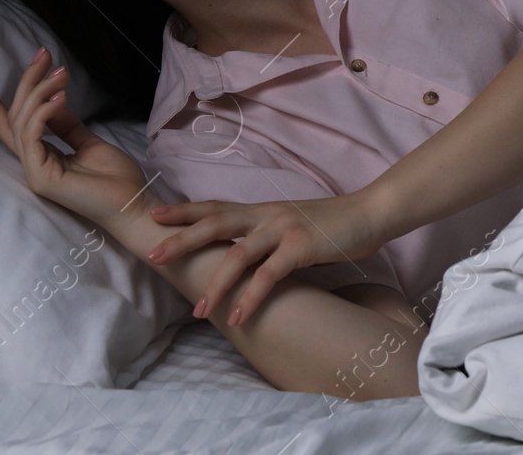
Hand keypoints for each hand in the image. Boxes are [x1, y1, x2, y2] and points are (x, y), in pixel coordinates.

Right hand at [0, 46, 152, 230]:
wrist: (134, 205)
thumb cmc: (116, 180)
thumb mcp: (89, 143)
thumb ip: (67, 126)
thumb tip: (52, 102)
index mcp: (42, 158)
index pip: (12, 127)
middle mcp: (33, 165)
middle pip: (16, 118)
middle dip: (27, 83)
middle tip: (42, 54)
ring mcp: (36, 173)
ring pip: (23, 123)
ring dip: (40, 92)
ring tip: (61, 73)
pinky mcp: (43, 178)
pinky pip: (33, 137)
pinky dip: (44, 113)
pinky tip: (60, 97)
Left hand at [145, 192, 388, 326]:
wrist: (370, 213)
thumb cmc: (333, 224)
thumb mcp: (292, 226)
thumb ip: (267, 238)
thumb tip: (246, 259)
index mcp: (262, 210)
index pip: (215, 206)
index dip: (184, 210)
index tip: (154, 215)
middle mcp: (267, 215)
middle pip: (215, 222)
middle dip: (182, 238)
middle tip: (153, 254)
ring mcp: (283, 229)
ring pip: (237, 253)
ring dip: (215, 283)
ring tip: (199, 310)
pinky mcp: (301, 247)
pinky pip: (269, 274)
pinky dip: (251, 296)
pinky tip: (238, 315)